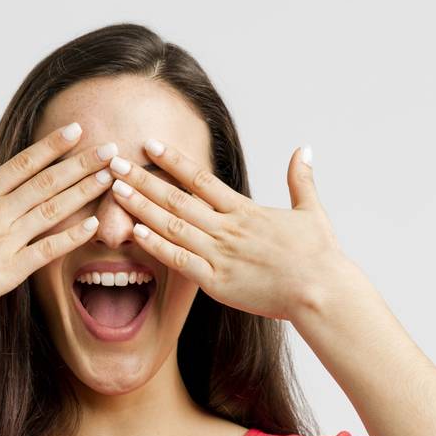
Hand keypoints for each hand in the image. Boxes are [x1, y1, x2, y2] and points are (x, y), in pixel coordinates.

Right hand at [0, 124, 115, 321]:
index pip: (23, 163)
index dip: (52, 146)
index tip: (76, 130)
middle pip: (47, 181)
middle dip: (82, 164)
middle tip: (111, 148)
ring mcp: (4, 241)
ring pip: (52, 210)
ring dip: (84, 192)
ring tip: (111, 177)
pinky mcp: (8, 271)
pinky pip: (46, 250)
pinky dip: (70, 237)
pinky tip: (94, 225)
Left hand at [105, 143, 348, 322]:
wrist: (321, 290)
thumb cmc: (319, 256)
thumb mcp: (311, 212)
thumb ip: (301, 180)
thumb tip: (304, 149)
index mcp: (245, 210)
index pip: (200, 178)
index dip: (172, 160)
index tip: (148, 145)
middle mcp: (228, 228)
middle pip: (178, 198)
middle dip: (144, 179)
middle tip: (115, 162)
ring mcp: (221, 254)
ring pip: (173, 225)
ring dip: (143, 207)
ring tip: (116, 191)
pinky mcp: (218, 281)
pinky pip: (180, 260)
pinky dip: (157, 246)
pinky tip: (135, 233)